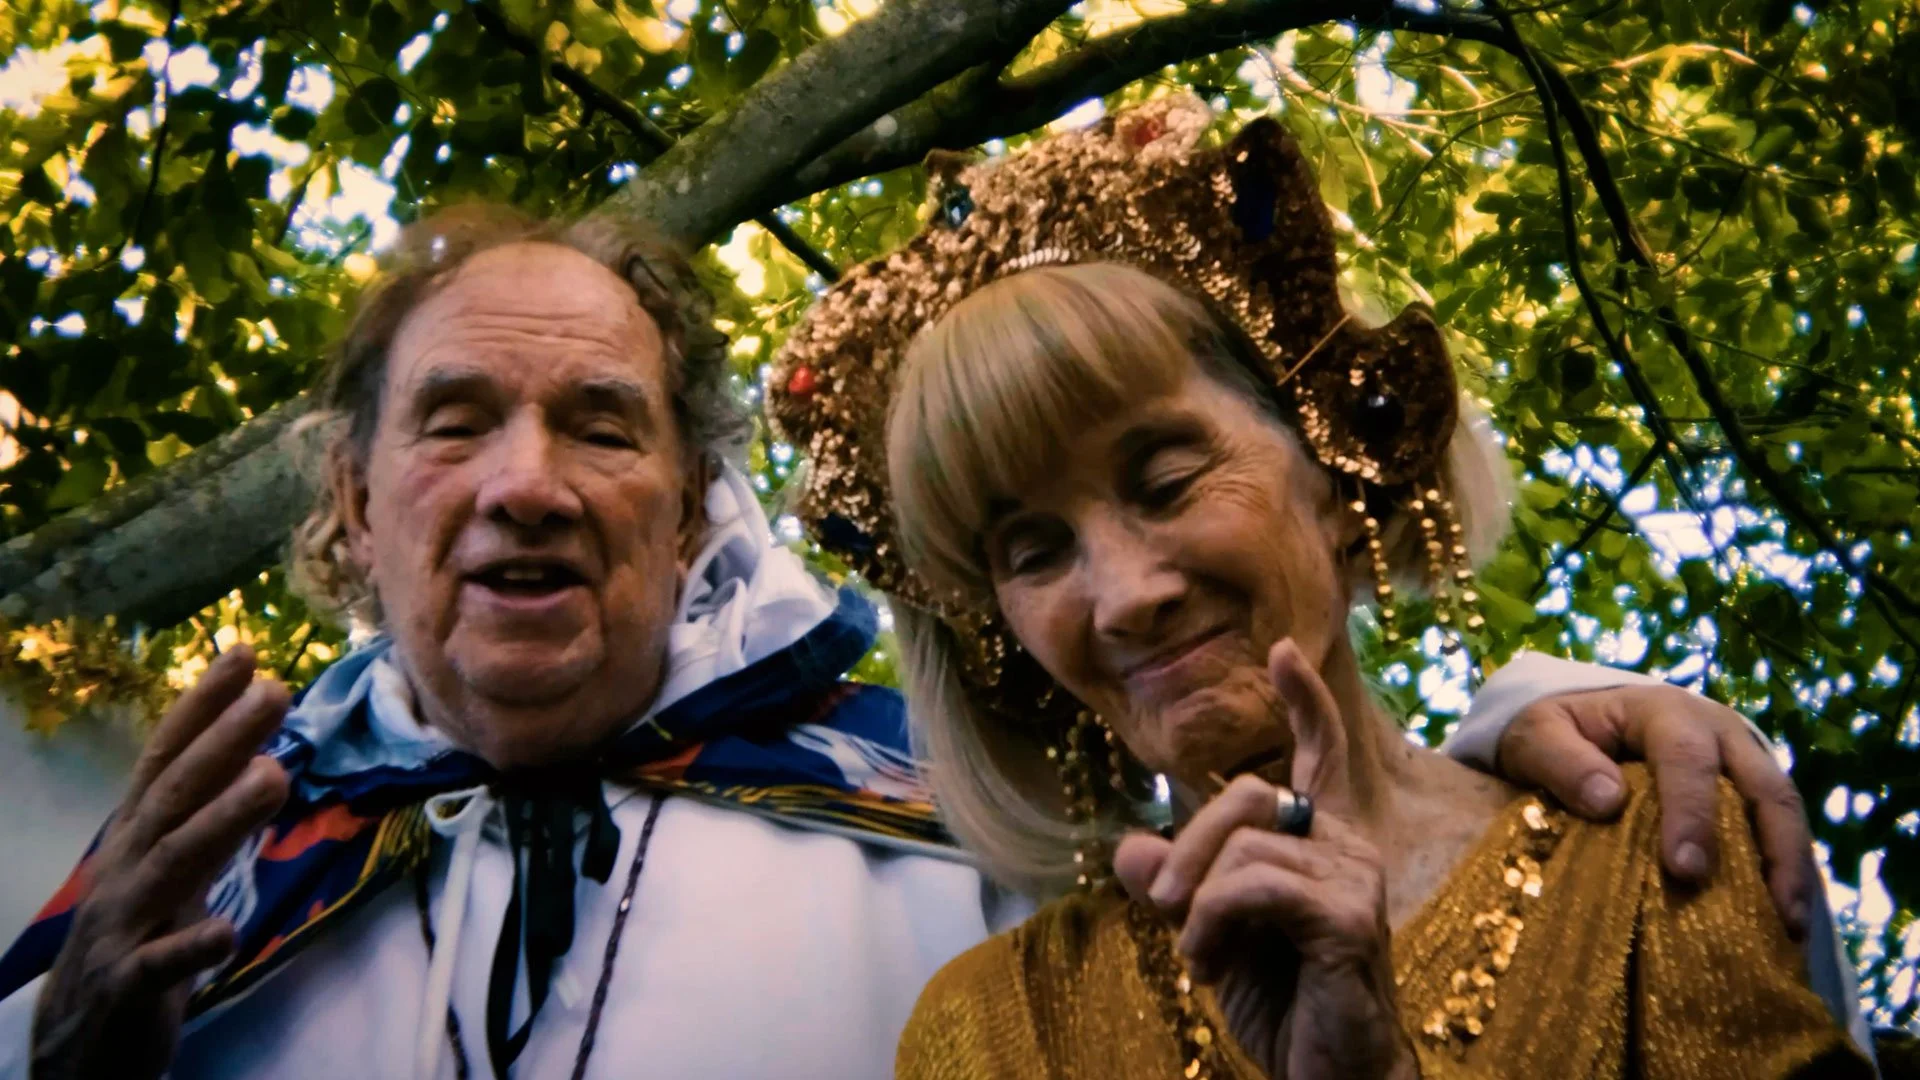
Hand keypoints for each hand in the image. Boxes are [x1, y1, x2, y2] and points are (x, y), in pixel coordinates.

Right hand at [31, 645, 291, 1079]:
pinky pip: (159, 965)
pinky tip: (225, 930)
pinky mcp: (128, 985)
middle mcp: (127, 867)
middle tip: (275, 691)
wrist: (80, 1037)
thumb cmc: (140, 935)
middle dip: (224, 741)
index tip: (245, 652)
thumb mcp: (172, 866)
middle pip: (177, 795)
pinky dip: (189, 945)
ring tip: (274, 777)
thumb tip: (261, 751)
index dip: (202, 706)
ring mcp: (124, 924)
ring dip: (223, 819)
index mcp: (140, 835)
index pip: (168, 759)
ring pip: (173, 864)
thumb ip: (208, 814)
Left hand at [1113, 640, 1416, 1079]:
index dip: (1306, 703)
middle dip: (1189, 847)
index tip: (1284, 648)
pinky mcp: (1348, 917)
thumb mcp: (1212, 937)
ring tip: (1201, 959)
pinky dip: (1212, 921)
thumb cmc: (1283, 1004)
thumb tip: (1129, 850)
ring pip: (1244, 846)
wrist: (1327, 1076)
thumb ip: (1178, 887)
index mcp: (1321, 844)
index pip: (1320, 759)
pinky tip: (1212, 966)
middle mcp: (1347, 848)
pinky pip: (1252, 884)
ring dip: (1198, 905)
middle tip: (1165, 907)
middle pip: (1249, 796)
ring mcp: (1356, 879)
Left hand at [1494, 683, 1813, 939]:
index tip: (1684, 869)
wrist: (1573, 720)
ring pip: (1783, 808)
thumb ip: (1561, 762)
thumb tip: (1608, 800)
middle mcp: (1717, 731)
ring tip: (1792, 927)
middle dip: (1774, 848)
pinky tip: (1785, 920)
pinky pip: (1779, 828)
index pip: (1687, 757)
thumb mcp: (1536, 734)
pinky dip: (1786, 871)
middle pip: (1762, 785)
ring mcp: (1740, 759)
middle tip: (1772, 913)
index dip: (1691, 812)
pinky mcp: (1747, 789)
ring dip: (1793, 866)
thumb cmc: (1554, 730)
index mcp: (1664, 712)